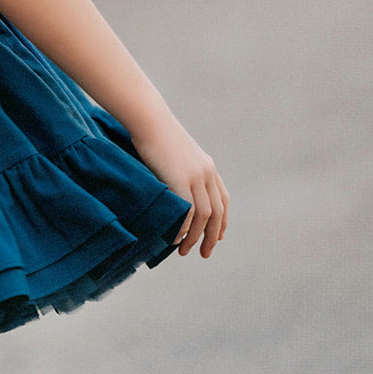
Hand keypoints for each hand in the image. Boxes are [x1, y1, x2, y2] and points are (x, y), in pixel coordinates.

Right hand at [131, 118, 227, 257]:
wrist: (149, 119)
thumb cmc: (155, 132)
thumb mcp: (175, 152)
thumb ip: (180, 169)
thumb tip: (172, 185)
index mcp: (208, 166)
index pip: (223, 199)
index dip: (222, 220)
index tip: (218, 237)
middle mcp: (207, 173)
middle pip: (217, 212)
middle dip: (212, 236)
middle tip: (205, 253)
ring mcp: (195, 177)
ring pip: (204, 217)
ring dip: (196, 237)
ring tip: (186, 251)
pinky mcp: (181, 180)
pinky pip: (188, 212)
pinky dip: (183, 228)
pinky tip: (175, 238)